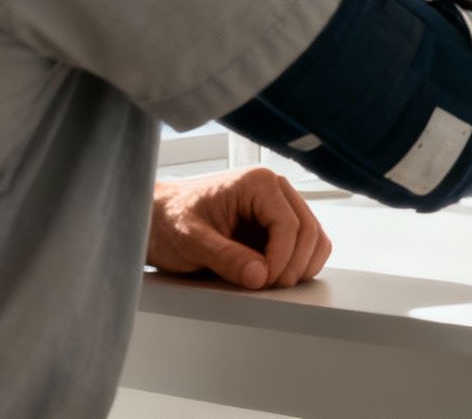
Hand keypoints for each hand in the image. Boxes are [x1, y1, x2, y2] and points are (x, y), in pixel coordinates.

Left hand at [148, 167, 331, 289]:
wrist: (157, 219)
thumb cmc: (168, 222)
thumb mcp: (189, 241)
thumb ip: (224, 257)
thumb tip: (260, 275)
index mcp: (258, 183)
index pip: (290, 224)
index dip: (281, 259)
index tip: (261, 282)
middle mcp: (276, 190)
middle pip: (309, 231)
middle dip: (292, 266)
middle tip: (265, 287)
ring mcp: (280, 207)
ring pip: (315, 239)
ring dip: (300, 267)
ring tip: (269, 284)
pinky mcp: (278, 226)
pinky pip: (306, 245)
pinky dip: (299, 265)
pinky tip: (273, 276)